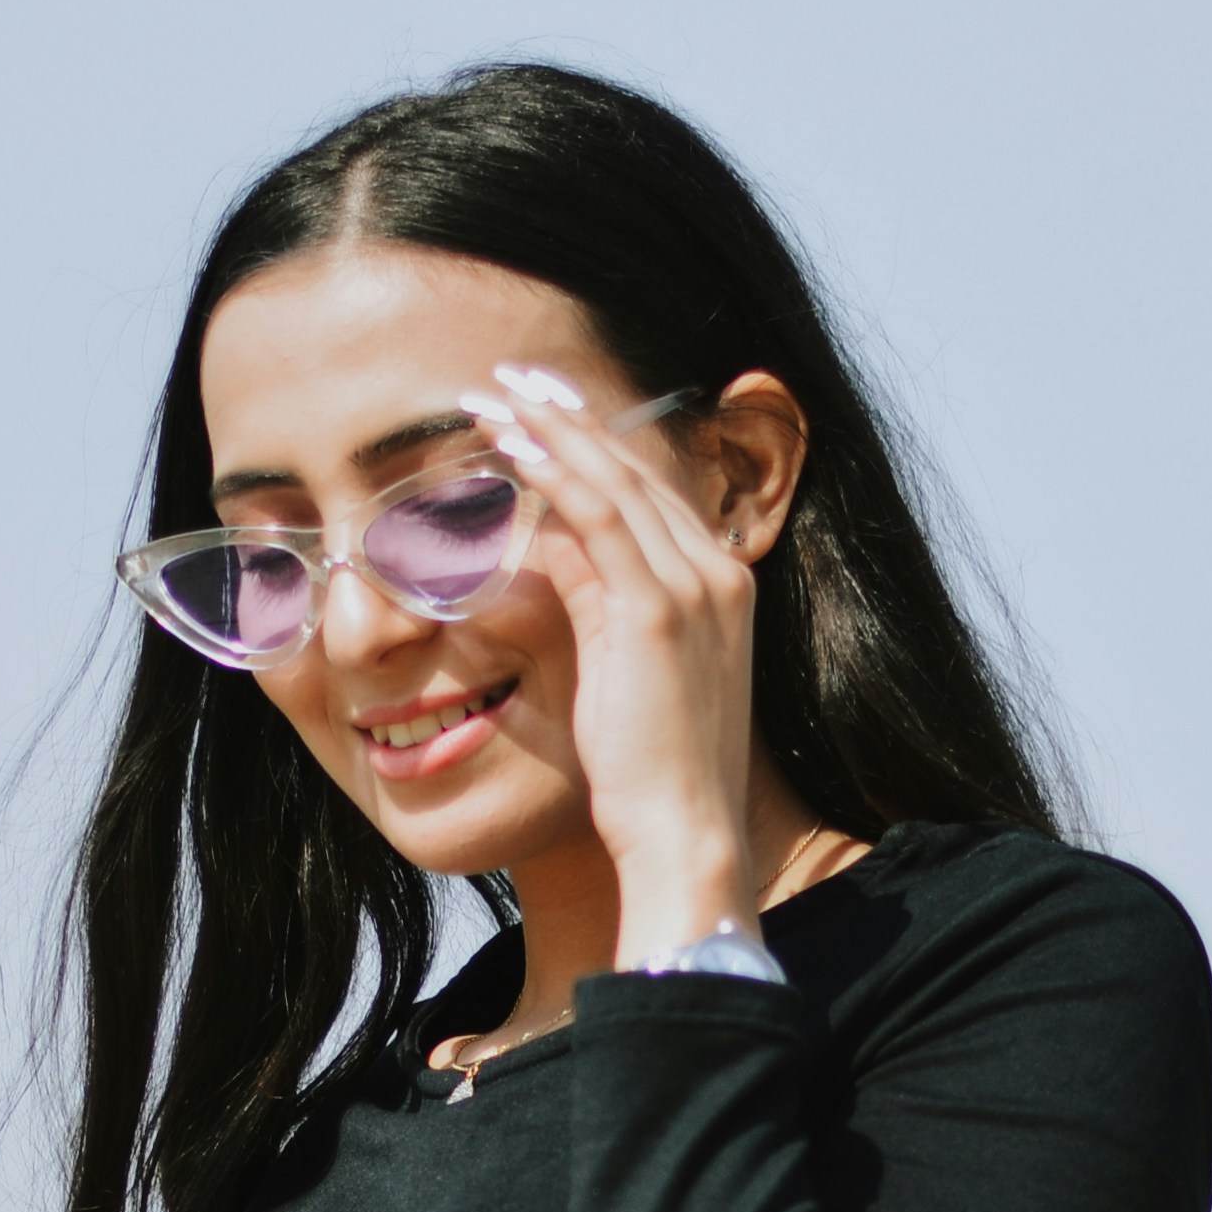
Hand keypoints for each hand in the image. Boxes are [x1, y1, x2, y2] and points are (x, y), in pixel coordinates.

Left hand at [470, 362, 768, 948]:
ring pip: (614, 481)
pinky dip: (553, 473)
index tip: (542, 408)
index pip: (651, 491)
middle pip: (636, 469)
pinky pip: (598, 520)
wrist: (685, 833)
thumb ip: (596, 603)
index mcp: (720, 587)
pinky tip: (510, 446)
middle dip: (569, 417)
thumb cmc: (650, 774)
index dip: (595, 442)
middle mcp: (717, 574)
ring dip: (549, 430)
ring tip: (491, 398)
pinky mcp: (656, 613)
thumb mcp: (624, 673)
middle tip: (509, 378)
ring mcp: (693, 589)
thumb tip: (544, 550)